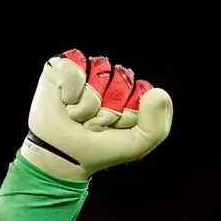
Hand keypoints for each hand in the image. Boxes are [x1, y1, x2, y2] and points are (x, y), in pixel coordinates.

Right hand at [21, 49, 173, 180]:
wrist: (64, 155)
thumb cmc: (101, 148)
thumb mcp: (138, 144)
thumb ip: (157, 125)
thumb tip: (156, 93)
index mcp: (133, 91)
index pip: (142, 90)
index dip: (128, 114)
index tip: (116, 128)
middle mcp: (112, 76)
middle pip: (122, 80)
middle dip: (108, 111)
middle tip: (95, 124)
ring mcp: (88, 69)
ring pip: (99, 75)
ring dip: (88, 105)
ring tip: (80, 116)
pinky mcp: (63, 65)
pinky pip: (75, 70)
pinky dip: (70, 93)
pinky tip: (66, 103)